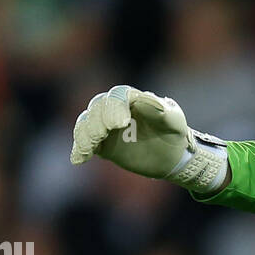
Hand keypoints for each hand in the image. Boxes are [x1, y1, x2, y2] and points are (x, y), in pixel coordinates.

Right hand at [70, 85, 187, 176]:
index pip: (118, 95)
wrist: (171, 156)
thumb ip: (163, 111)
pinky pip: (85, 143)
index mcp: (134, 99)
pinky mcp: (102, 145)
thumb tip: (141, 101)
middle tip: (102, 134)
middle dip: (97, 119)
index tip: (120, 123)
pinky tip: (79, 159)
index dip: (115, 106)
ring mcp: (107, 127)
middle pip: (97, 106)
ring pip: (87, 123)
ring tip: (90, 147)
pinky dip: (80, 149)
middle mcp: (116, 109)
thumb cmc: (174, 132)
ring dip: (85, 134)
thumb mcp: (175, 122)